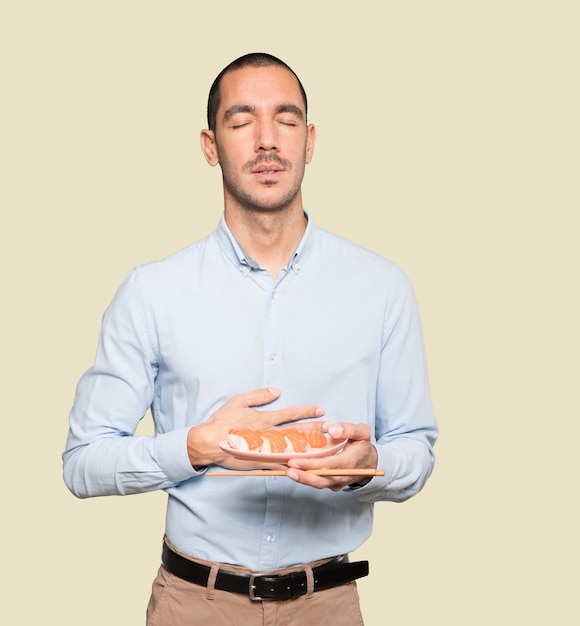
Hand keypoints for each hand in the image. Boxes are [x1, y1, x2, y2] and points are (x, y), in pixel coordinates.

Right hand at [187, 387, 324, 469]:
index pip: (290, 414)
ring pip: (291, 450)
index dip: (306, 412)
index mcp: (263, 420)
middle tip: (330, 429)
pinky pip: (280, 464)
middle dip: (315, 430)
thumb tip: (276, 390)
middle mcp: (267, 435)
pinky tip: (306, 464)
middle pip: (296, 433)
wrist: (207, 443)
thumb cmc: (222, 421)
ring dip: (309, 448)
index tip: (320, 410)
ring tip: (325, 447)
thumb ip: (259, 395)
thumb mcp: (239, 401)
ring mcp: (265, 451)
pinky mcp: (260, 463)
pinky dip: (293, 464)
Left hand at [286, 422, 377, 490]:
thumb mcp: (362, 432)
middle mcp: (342, 476)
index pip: (328, 466)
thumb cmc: (362, 445)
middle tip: (288, 469)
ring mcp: (337, 482)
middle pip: (321, 479)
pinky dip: (305, 478)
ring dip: (302, 479)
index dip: (312, 465)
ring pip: (318, 484)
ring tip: (286, 471)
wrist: (369, 462)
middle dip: (303, 476)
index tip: (296, 461)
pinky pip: (317, 482)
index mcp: (349, 462)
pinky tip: (292, 470)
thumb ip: (348, 429)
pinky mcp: (331, 484)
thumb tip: (331, 429)